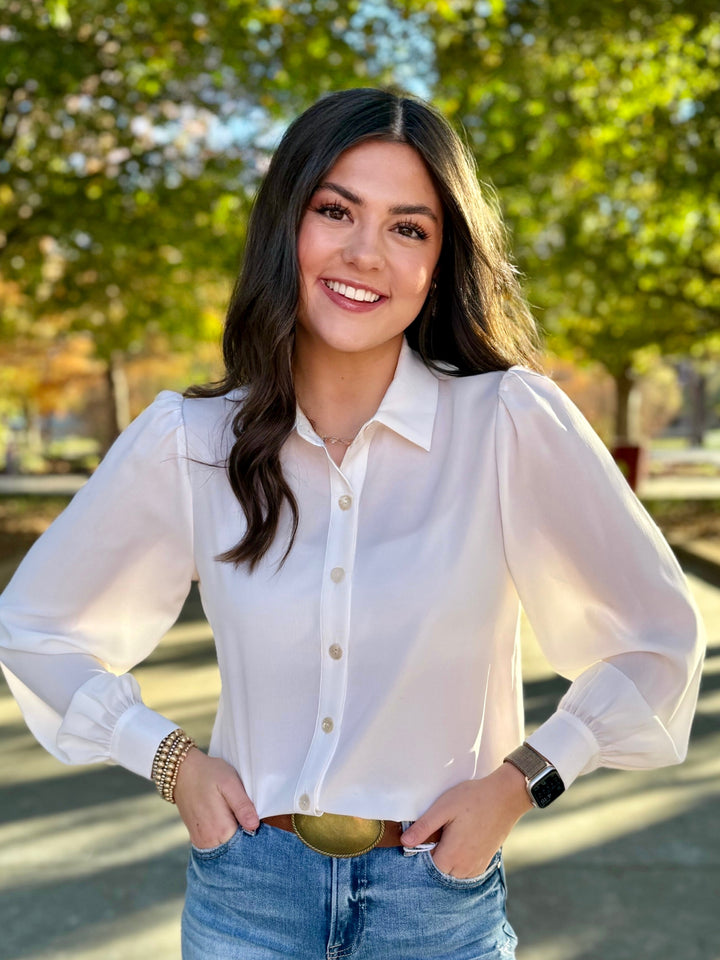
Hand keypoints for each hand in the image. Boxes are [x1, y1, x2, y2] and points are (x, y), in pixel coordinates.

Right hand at [173, 747, 259, 848]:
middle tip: (250, 819)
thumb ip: (242, 806)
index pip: (246, 845)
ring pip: (226, 848)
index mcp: (220, 829)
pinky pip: (216, 845)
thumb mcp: (230, 783)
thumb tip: (254, 826)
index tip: (260, 824)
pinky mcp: (197, 838)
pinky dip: (225, 838)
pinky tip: (229, 823)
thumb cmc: (209, 774)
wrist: (182, 772)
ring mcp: (201, 842)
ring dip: (235, 839)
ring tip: (239, 819)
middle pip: (235, 849)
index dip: (256, 836)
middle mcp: (209, 841)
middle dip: (246, 839)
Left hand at [400, 763, 532, 877]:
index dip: (422, 849)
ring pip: (452, 871)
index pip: (426, 865)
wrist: (505, 797)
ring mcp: (476, 867)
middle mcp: (464, 868)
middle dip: (435, 854)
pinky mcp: (485, 863)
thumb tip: (404, 842)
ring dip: (447, 858)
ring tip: (451, 834)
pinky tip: (461, 840)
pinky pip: (465, 870)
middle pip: (439, 870)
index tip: (426, 833)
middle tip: (440, 830)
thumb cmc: (472, 799)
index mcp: (452, 856)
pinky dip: (459, 860)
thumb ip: (424, 827)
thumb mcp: (443, 808)